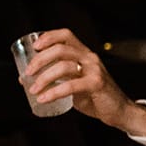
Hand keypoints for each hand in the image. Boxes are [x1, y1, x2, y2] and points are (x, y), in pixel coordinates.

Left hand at [20, 28, 145, 135]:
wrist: (119, 111)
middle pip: (61, 49)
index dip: (49, 36)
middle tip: (28, 73)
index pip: (66, 35)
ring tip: (33, 89)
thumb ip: (56, 79)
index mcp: (84, 54)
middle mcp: (90, 58)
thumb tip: (25, 79)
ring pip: (64, 65)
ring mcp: (94, 70)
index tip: (34, 46)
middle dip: (40, 59)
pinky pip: (71, 85)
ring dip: (44, 77)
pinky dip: (54, 92)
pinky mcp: (96, 84)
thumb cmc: (95, 97)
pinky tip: (44, 99)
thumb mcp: (75, 83)